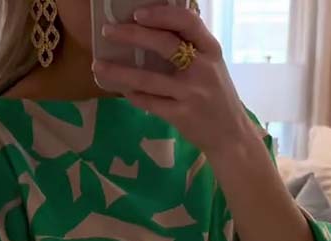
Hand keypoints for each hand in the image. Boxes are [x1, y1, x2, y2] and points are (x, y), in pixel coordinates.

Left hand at [93, 4, 252, 157]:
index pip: (187, 21)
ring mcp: (191, 94)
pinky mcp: (181, 116)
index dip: (161, 14)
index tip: (137, 13)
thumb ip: (192, 47)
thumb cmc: (218, 98)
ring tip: (98, 66)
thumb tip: (157, 26)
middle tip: (108, 31)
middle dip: (132, 35)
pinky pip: (150, 103)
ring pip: (149, 79)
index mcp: (211, 50)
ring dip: (120, 71)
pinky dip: (134, 96)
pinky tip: (121, 91)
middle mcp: (202, 69)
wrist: (232, 137)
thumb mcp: (213, 66)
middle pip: (164, 44)